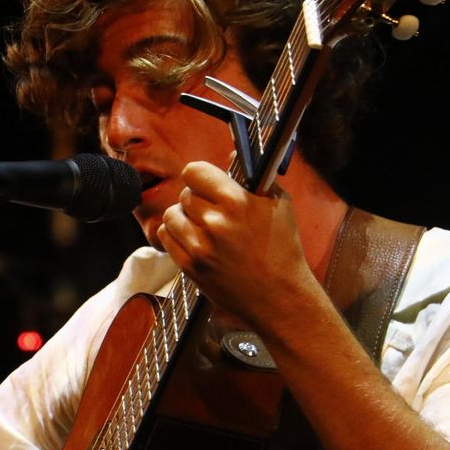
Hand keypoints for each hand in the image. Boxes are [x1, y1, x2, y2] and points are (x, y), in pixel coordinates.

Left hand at [156, 162, 319, 327]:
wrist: (279, 296)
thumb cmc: (282, 250)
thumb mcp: (279, 204)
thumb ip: (255, 177)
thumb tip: (232, 152)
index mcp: (237, 202)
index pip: (194, 171)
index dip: (200, 175)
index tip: (206, 182)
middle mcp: (215, 222)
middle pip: (185, 194)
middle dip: (197, 198)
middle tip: (211, 209)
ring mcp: (199, 247)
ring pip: (171, 215)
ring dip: (184, 217)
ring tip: (202, 226)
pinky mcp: (190, 267)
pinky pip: (166, 237)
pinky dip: (177, 235)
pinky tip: (194, 239)